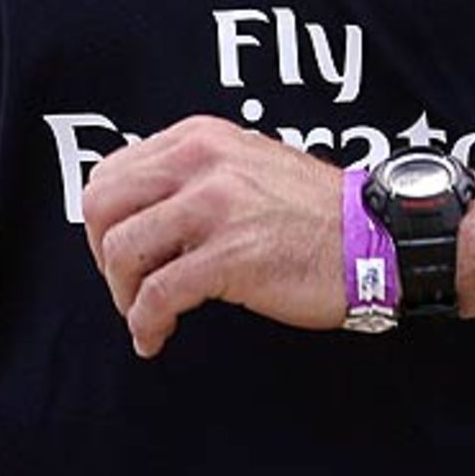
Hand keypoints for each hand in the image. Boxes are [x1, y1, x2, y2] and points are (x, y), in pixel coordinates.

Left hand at [83, 115, 342, 356]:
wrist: (373, 236)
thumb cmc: (310, 210)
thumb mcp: (243, 164)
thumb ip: (191, 175)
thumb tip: (135, 212)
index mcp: (199, 138)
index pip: (111, 172)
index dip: (105, 221)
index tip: (124, 252)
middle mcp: (201, 161)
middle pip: (101, 206)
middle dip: (102, 256)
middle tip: (126, 285)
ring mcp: (215, 206)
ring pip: (121, 251)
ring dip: (122, 295)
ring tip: (143, 315)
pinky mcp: (230, 256)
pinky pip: (157, 295)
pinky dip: (145, 324)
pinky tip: (156, 338)